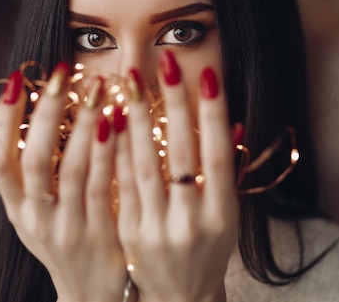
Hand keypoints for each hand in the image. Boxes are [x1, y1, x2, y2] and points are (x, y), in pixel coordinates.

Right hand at [0, 64, 128, 301]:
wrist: (92, 297)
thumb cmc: (67, 241)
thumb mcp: (40, 216)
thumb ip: (33, 178)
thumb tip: (36, 116)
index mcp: (17, 210)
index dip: (4, 120)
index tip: (16, 80)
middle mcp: (35, 220)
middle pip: (35, 158)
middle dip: (48, 112)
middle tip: (62, 72)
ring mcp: (67, 229)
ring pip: (73, 168)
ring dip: (84, 123)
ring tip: (97, 87)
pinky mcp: (99, 236)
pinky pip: (104, 186)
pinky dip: (109, 151)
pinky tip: (119, 120)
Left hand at [116, 52, 236, 301]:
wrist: (181, 295)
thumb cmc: (208, 245)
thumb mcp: (226, 211)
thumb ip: (223, 167)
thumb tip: (228, 116)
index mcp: (224, 214)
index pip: (220, 155)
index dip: (214, 114)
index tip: (207, 74)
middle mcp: (192, 222)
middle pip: (181, 154)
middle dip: (173, 104)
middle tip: (164, 61)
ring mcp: (158, 229)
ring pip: (144, 165)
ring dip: (136, 119)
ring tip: (130, 81)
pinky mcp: (129, 232)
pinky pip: (120, 182)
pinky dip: (116, 148)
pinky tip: (110, 117)